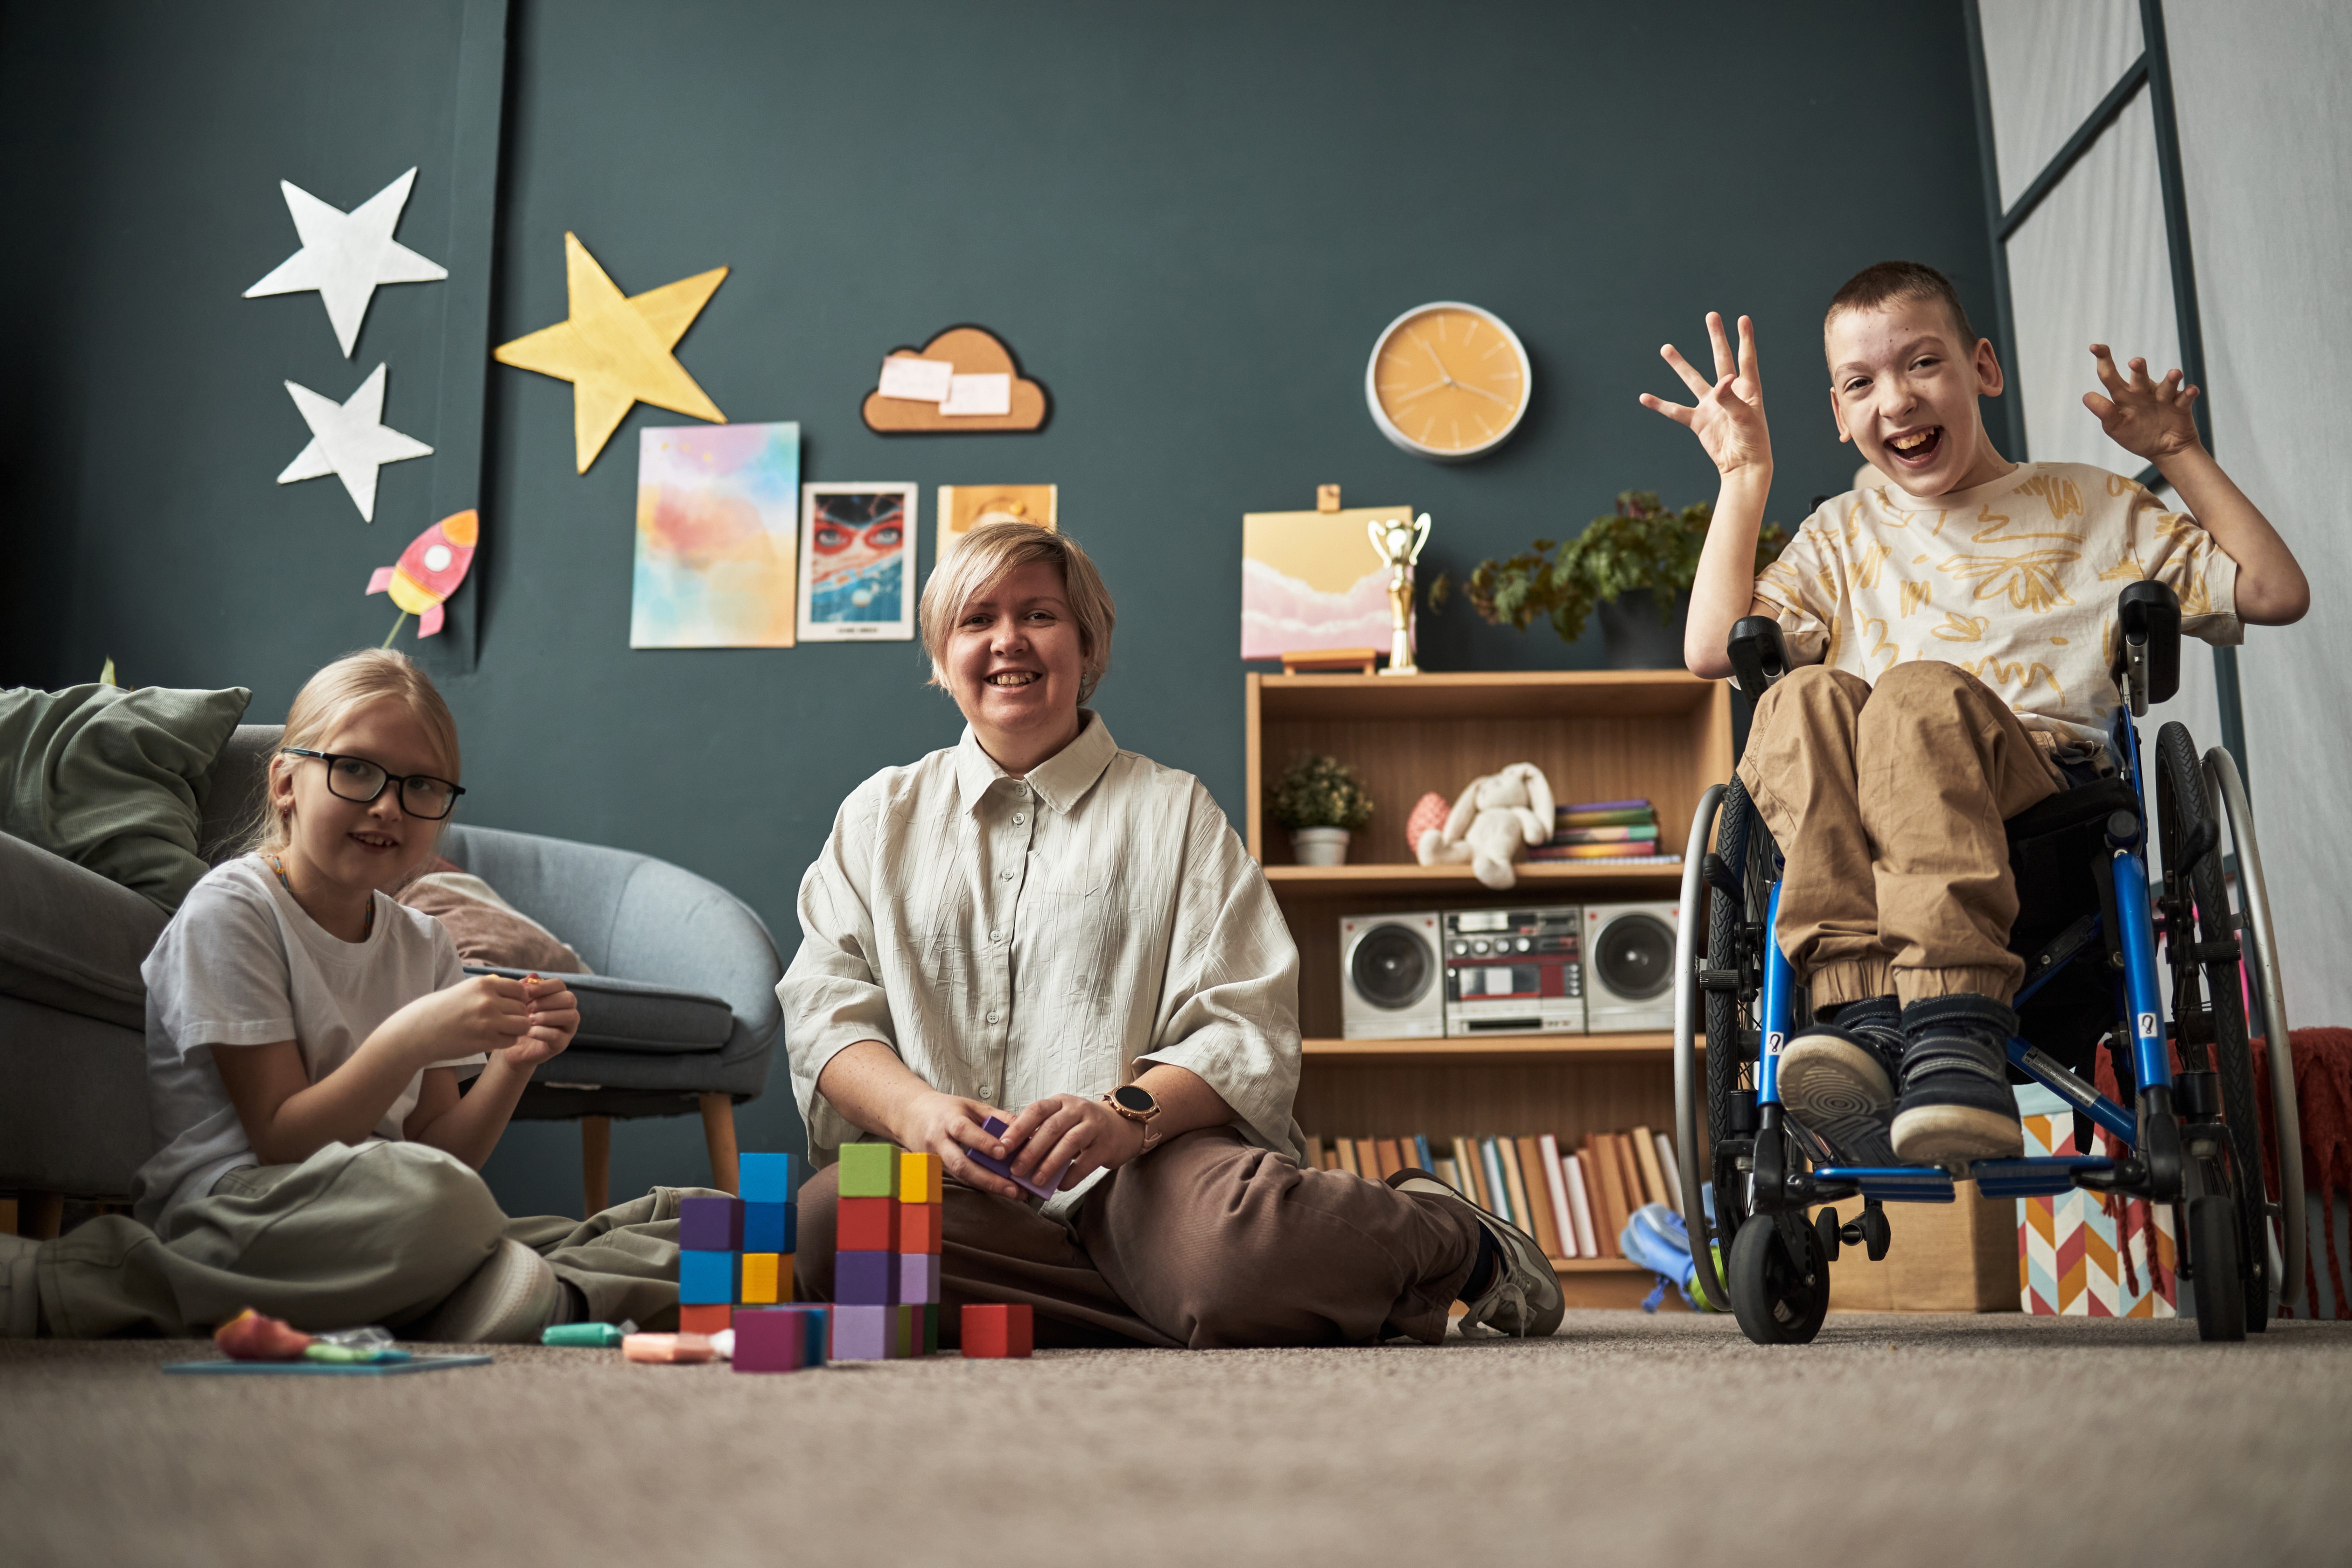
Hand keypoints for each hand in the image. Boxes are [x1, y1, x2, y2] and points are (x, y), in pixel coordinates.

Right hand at [386, 974, 530, 1065]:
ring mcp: (487, 1021)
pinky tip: (493, 1039)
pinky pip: (511, 1040)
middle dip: (516, 1015)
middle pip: (522, 1008)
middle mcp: (488, 1001)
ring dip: (515, 1029)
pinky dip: (506, 1041)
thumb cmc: (443, 1009)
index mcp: (484, 984)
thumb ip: (492, 990)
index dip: (518, 999)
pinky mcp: (485, 1040)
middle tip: (504, 1021)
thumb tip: (521, 991)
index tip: (509, 1006)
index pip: (520, 990)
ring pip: (522, 1025)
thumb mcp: (467, 989)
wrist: (419, 1031)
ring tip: (501, 1030)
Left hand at [498, 975, 578, 1069]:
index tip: (525, 991)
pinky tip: (529, 1032)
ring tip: (529, 1020)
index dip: (543, 986)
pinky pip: (558, 1035)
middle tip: (528, 1008)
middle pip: (569, 998)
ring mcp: (568, 1029)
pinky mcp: (561, 1045)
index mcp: (559, 998)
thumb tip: (532, 976)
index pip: (560, 984)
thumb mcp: (518, 1002)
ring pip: (570, 1015)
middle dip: (547, 1001)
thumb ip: (525, 989)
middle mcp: (568, 1011)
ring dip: (547, 1016)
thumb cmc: (517, 1021)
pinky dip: (542, 1032)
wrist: (511, 1046)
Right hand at [899, 1089, 1026, 1200]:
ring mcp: (936, 1159)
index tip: (1003, 1152)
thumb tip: (1026, 1128)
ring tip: (1014, 1193)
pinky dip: (981, 1185)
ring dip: (988, 1186)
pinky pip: (961, 1179)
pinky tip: (1001, 1189)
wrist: (910, 1116)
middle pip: (960, 1163)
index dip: (983, 1142)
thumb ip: (997, 1116)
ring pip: (961, 1176)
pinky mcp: (936, 1171)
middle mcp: (939, 1142)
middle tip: (1014, 1188)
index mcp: (948, 1120)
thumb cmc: (945, 1109)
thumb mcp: (970, 1105)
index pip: (964, 1131)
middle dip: (988, 1178)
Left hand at [1000, 1093, 1145, 1190]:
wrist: (1123, 1126)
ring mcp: (1094, 1125)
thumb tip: (1012, 1155)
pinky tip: (1060, 1186)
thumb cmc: (1083, 1126)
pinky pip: (1086, 1162)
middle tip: (1016, 1170)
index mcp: (1060, 1102)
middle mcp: (1077, 1109)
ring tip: (1036, 1181)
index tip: (1002, 1146)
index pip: (1036, 1110)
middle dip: (1031, 1150)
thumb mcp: (1062, 1119)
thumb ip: (1041, 1131)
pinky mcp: (1106, 1145)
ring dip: (1050, 1164)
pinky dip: (1071, 1175)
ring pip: (1069, 1143)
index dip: (1018, 1128)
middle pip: (1051, 1128)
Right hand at [1639, 312, 1771, 476]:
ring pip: (1693, 380)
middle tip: (1711, 316)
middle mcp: (1729, 392)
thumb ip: (1731, 398)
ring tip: (1666, 348)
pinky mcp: (1698, 421)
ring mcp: (1712, 406)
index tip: (1743, 318)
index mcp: (1747, 389)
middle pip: (1721, 359)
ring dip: (1680, 364)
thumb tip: (1720, 381)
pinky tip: (1644, 398)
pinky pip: (1676, 411)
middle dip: (1716, 337)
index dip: (1744, 338)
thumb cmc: (1752, 441)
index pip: (1746, 358)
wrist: (1743, 466)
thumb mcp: (1745, 418)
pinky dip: (1660, 405)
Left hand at [2084, 344, 2202, 463]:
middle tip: (2135, 362)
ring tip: (2174, 374)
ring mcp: (2164, 397)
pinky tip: (2191, 391)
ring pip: (2167, 384)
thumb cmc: (2137, 435)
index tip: (2094, 346)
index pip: (2110, 376)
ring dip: (2171, 379)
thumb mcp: (2116, 428)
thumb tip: (2086, 396)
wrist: (2164, 449)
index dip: (2104, 360)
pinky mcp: (2181, 405)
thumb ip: (2104, 412)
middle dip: (2139, 368)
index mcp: (2124, 396)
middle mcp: (2144, 392)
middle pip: (2140, 376)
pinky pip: (2186, 396)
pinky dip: (2189, 393)